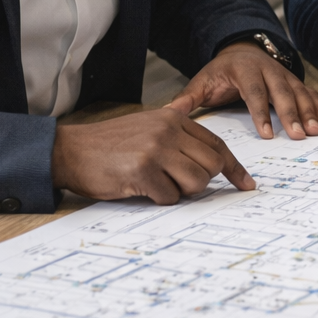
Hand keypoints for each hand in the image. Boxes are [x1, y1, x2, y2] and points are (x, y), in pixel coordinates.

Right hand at [52, 107, 253, 202]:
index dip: (234, 167)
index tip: (246, 184)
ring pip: (196, 182)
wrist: (71, 151)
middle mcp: (168, 130)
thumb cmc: (110, 145)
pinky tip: (141, 188)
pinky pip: (170, 197)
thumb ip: (179, 139)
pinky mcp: (143, 171)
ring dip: (180, 191)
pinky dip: (160, 199)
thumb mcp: (148, 129)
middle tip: (177, 183)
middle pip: (212, 165)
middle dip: (201, 181)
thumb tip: (213, 164)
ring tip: (156, 183)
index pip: (217, 144)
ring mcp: (156, 150)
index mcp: (174, 118)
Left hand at [166, 41, 317, 139]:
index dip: (261, 113)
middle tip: (299, 135)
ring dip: (310, 111)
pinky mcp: (294, 79)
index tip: (267, 134)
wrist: (240, 51)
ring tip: (316, 131)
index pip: (254, 92)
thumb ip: (188, 97)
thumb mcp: (202, 81)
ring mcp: (284, 73)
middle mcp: (268, 68)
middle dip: (292, 114)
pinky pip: (309, 92)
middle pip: (282, 91)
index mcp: (244, 69)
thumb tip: (169, 112)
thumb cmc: (221, 72)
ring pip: (300, 91)